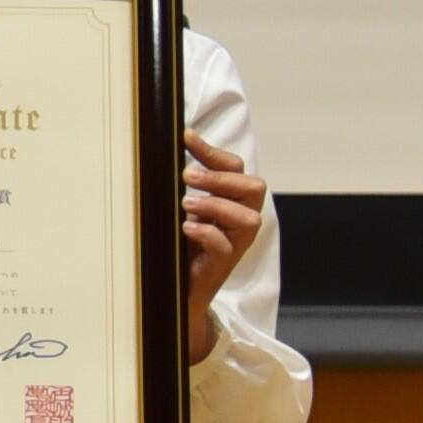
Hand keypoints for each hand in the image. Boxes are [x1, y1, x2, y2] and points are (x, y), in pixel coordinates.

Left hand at [180, 131, 265, 364]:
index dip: (213, 152)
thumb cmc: (181, 241)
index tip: (186, 137)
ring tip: (186, 204)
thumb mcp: (184, 206)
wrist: (175, 285)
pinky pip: (225, 246)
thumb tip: (167, 148)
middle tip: (187, 176)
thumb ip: (187, 184)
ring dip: (217, 205)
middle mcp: (241, 219)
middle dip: (220, 178)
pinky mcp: (224, 264)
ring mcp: (236, 243)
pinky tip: (186, 228)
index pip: (236, 167)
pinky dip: (207, 233)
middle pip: (254, 187)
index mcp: (234, 199)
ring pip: (248, 218)